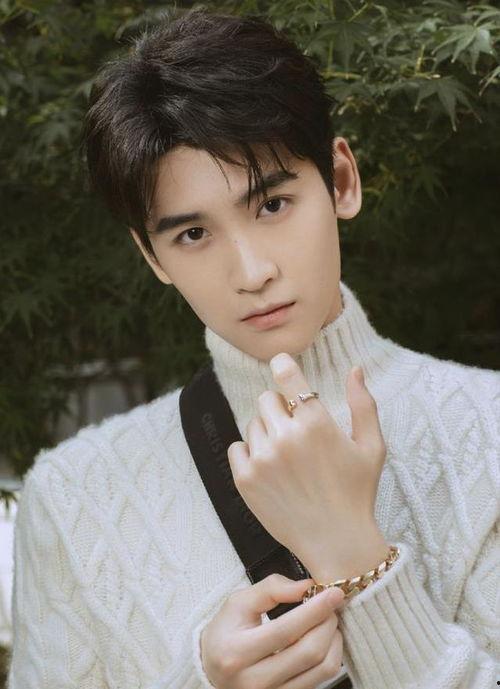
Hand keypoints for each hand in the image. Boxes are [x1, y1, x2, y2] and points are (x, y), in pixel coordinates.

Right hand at [200, 573, 344, 688]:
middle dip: (327, 622)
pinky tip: (324, 639)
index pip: (286, 630)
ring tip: (328, 620)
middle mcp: (254, 682)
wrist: (212, 669)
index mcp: (237, 652)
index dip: (315, 610)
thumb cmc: (227, 632)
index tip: (334, 593)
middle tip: (331, 604)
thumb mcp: (239, 603)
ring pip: (322, 669)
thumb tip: (306, 586)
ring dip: (334, 640)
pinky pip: (321, 680)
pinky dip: (330, 655)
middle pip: (309, 652)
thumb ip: (271, 589)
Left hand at [227, 353, 387, 576]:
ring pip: (252, 424)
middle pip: (266, 399)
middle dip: (280, 409)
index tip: (281, 365)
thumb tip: (355, 368)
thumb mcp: (372, 447)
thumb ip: (363, 404)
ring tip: (287, 458)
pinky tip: (270, 469)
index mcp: (316, 423)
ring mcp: (262, 459)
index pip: (286, 375)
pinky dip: (249, 453)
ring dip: (267, 433)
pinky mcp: (245, 480)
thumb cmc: (358, 493)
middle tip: (296, 432)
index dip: (283, 366)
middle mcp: (286, 437)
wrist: (336, 543)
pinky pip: (236, 448)